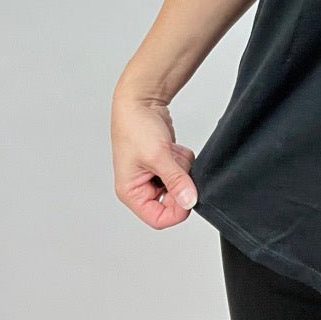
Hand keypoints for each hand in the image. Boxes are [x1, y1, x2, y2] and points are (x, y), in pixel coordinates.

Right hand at [110, 95, 197, 228]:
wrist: (140, 100)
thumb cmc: (135, 126)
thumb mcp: (158, 155)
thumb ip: (176, 180)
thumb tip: (190, 201)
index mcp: (131, 192)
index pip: (159, 218)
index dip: (177, 210)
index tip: (189, 194)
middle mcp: (141, 187)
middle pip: (172, 202)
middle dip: (181, 182)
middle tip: (177, 165)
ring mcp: (153, 176)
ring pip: (180, 185)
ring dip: (182, 168)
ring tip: (170, 151)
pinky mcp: (164, 165)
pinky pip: (183, 171)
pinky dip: (183, 159)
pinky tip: (173, 147)